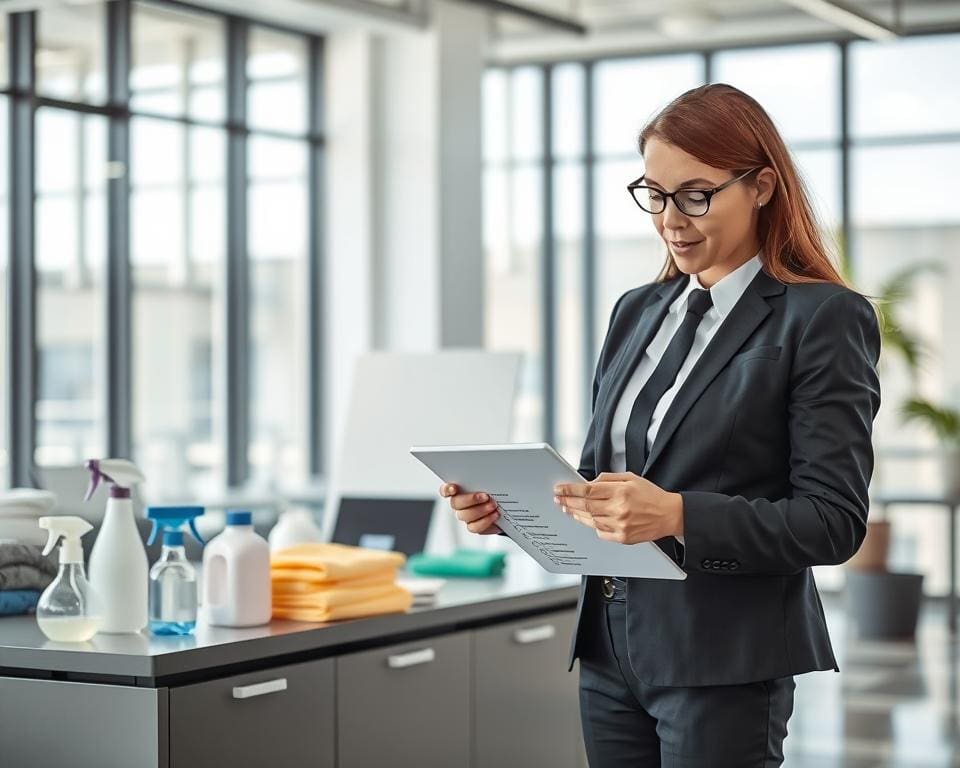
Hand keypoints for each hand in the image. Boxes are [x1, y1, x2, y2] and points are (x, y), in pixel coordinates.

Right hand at [439, 483, 502, 534]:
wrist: (505, 510)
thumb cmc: (495, 494)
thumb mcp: (491, 484)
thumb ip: (484, 481)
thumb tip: (486, 475)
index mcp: (460, 490)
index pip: (445, 490)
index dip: (447, 489)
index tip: (454, 488)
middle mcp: (460, 504)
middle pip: (455, 503)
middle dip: (470, 499)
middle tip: (485, 496)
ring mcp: (466, 516)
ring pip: (464, 515)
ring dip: (480, 510)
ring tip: (493, 505)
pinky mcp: (474, 526)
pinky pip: (474, 527)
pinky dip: (485, 521)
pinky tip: (494, 515)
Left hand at [553, 472, 682, 544]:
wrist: (670, 515)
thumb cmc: (651, 495)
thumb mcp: (631, 478)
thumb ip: (608, 479)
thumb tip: (588, 483)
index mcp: (621, 492)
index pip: (588, 490)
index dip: (570, 490)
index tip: (560, 489)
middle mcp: (619, 509)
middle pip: (585, 506)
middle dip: (568, 501)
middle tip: (558, 499)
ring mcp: (620, 525)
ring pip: (590, 519)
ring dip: (576, 513)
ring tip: (568, 508)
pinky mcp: (622, 538)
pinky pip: (600, 531)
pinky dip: (592, 524)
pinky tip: (586, 519)